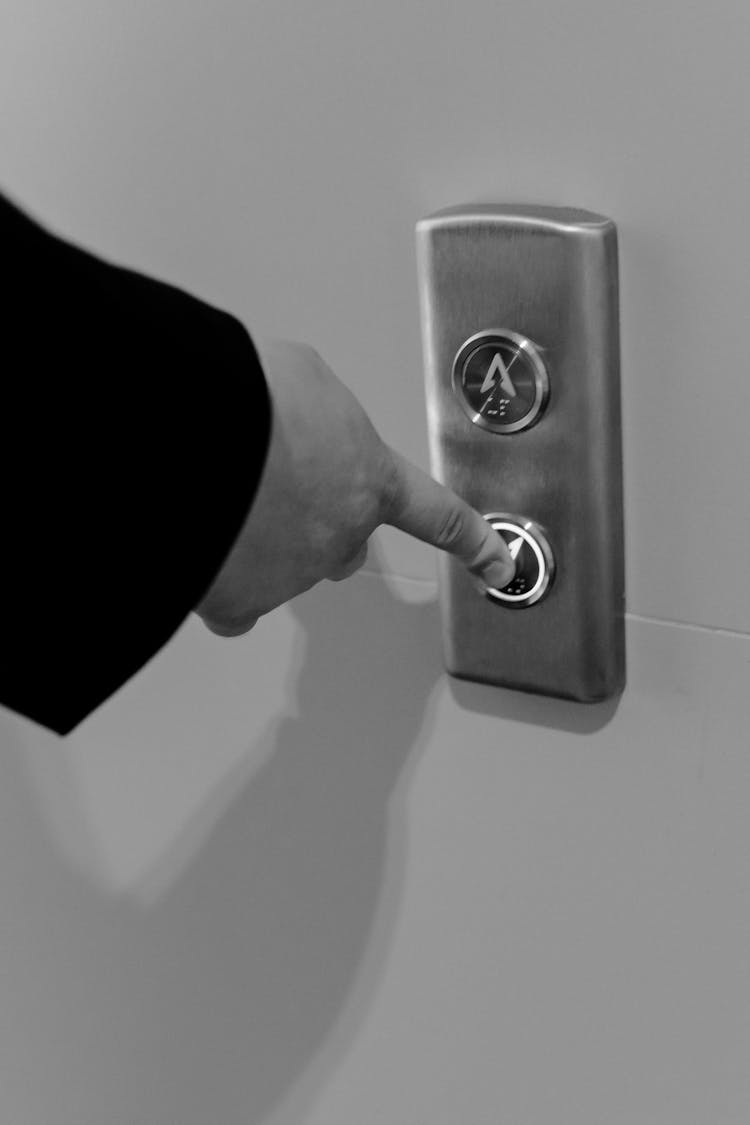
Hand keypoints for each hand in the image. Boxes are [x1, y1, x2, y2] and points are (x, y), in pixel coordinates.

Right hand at [194, 337, 515, 635]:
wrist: (194, 440)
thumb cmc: (254, 401)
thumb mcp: (306, 377)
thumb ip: (319, 411)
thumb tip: (293, 422)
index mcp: (371, 479)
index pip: (438, 515)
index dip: (471, 541)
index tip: (497, 566)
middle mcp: (339, 534)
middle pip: (347, 544)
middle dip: (324, 523)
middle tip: (282, 490)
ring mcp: (292, 573)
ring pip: (286, 565)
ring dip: (262, 535)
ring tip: (221, 495)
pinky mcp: (240, 599)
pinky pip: (238, 603)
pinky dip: (226, 583)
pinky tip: (208, 555)